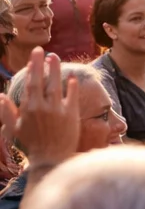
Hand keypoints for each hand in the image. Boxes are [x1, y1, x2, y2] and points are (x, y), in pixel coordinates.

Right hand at [0, 49, 79, 166]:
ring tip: (55, 57)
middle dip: (41, 63)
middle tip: (42, 50)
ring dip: (56, 70)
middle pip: (42, 80)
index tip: (34, 57)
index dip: (32, 68)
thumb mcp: (14, 129)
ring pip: (57, 85)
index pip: (30, 83)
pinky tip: (72, 76)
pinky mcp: (72, 115)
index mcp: (28, 108)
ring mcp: (58, 110)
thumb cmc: (31, 144)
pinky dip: (72, 86)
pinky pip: (73, 96)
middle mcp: (43, 107)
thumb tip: (1, 96)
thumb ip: (7, 112)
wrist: (51, 159)